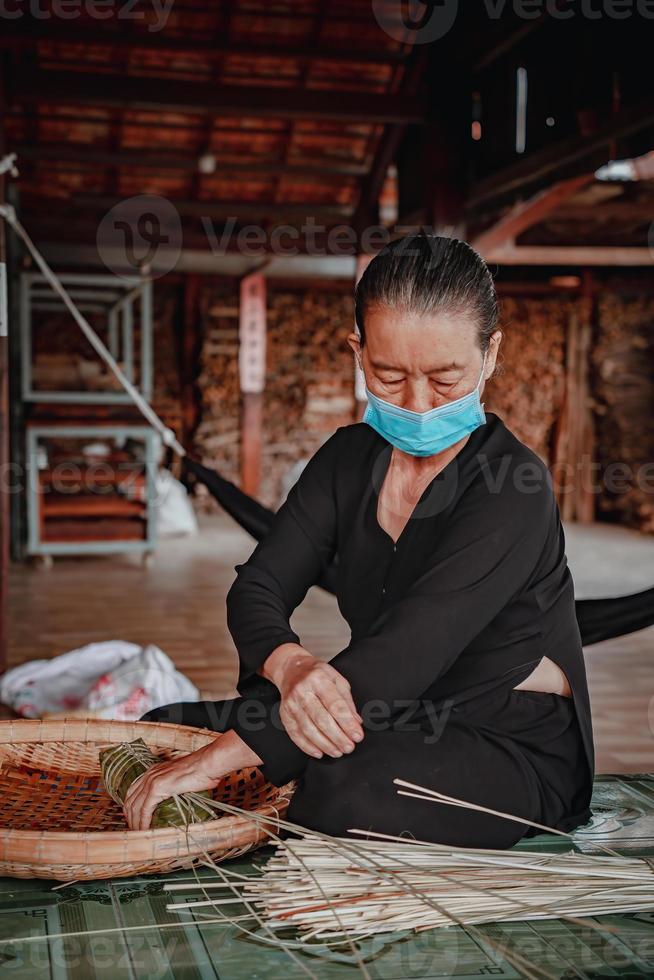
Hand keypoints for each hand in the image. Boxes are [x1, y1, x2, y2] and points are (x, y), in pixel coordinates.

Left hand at [123, 731, 260, 829]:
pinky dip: (143, 822)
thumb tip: (179, 799)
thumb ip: (175, 787)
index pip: (133, 791)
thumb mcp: (182, 778)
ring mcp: (152, 781)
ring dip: (135, 822)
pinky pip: (144, 810)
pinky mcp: (157, 788)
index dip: (131, 807)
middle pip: (130, 800)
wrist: (207, 764)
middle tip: (135, 830)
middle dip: (130, 817)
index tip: (134, 820)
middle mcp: (149, 775)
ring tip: (139, 834)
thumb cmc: (201, 771)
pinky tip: (144, 830)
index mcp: (154, 771)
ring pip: (134, 806)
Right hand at [263, 644, 363, 758]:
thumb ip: (347, 701)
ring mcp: (291, 703)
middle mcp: (303, 691)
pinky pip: (295, 734)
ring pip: (308, 729)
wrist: (291, 669)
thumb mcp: (337, 679)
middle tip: (349, 747)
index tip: (357, 736)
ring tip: (337, 751)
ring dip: (324, 744)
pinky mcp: (284, 714)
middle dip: (337, 737)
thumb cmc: (317, 674)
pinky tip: (319, 752)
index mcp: (319, 679)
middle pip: (321, 719)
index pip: (335, 705)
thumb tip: (356, 722)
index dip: (347, 723)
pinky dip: (307, 746)